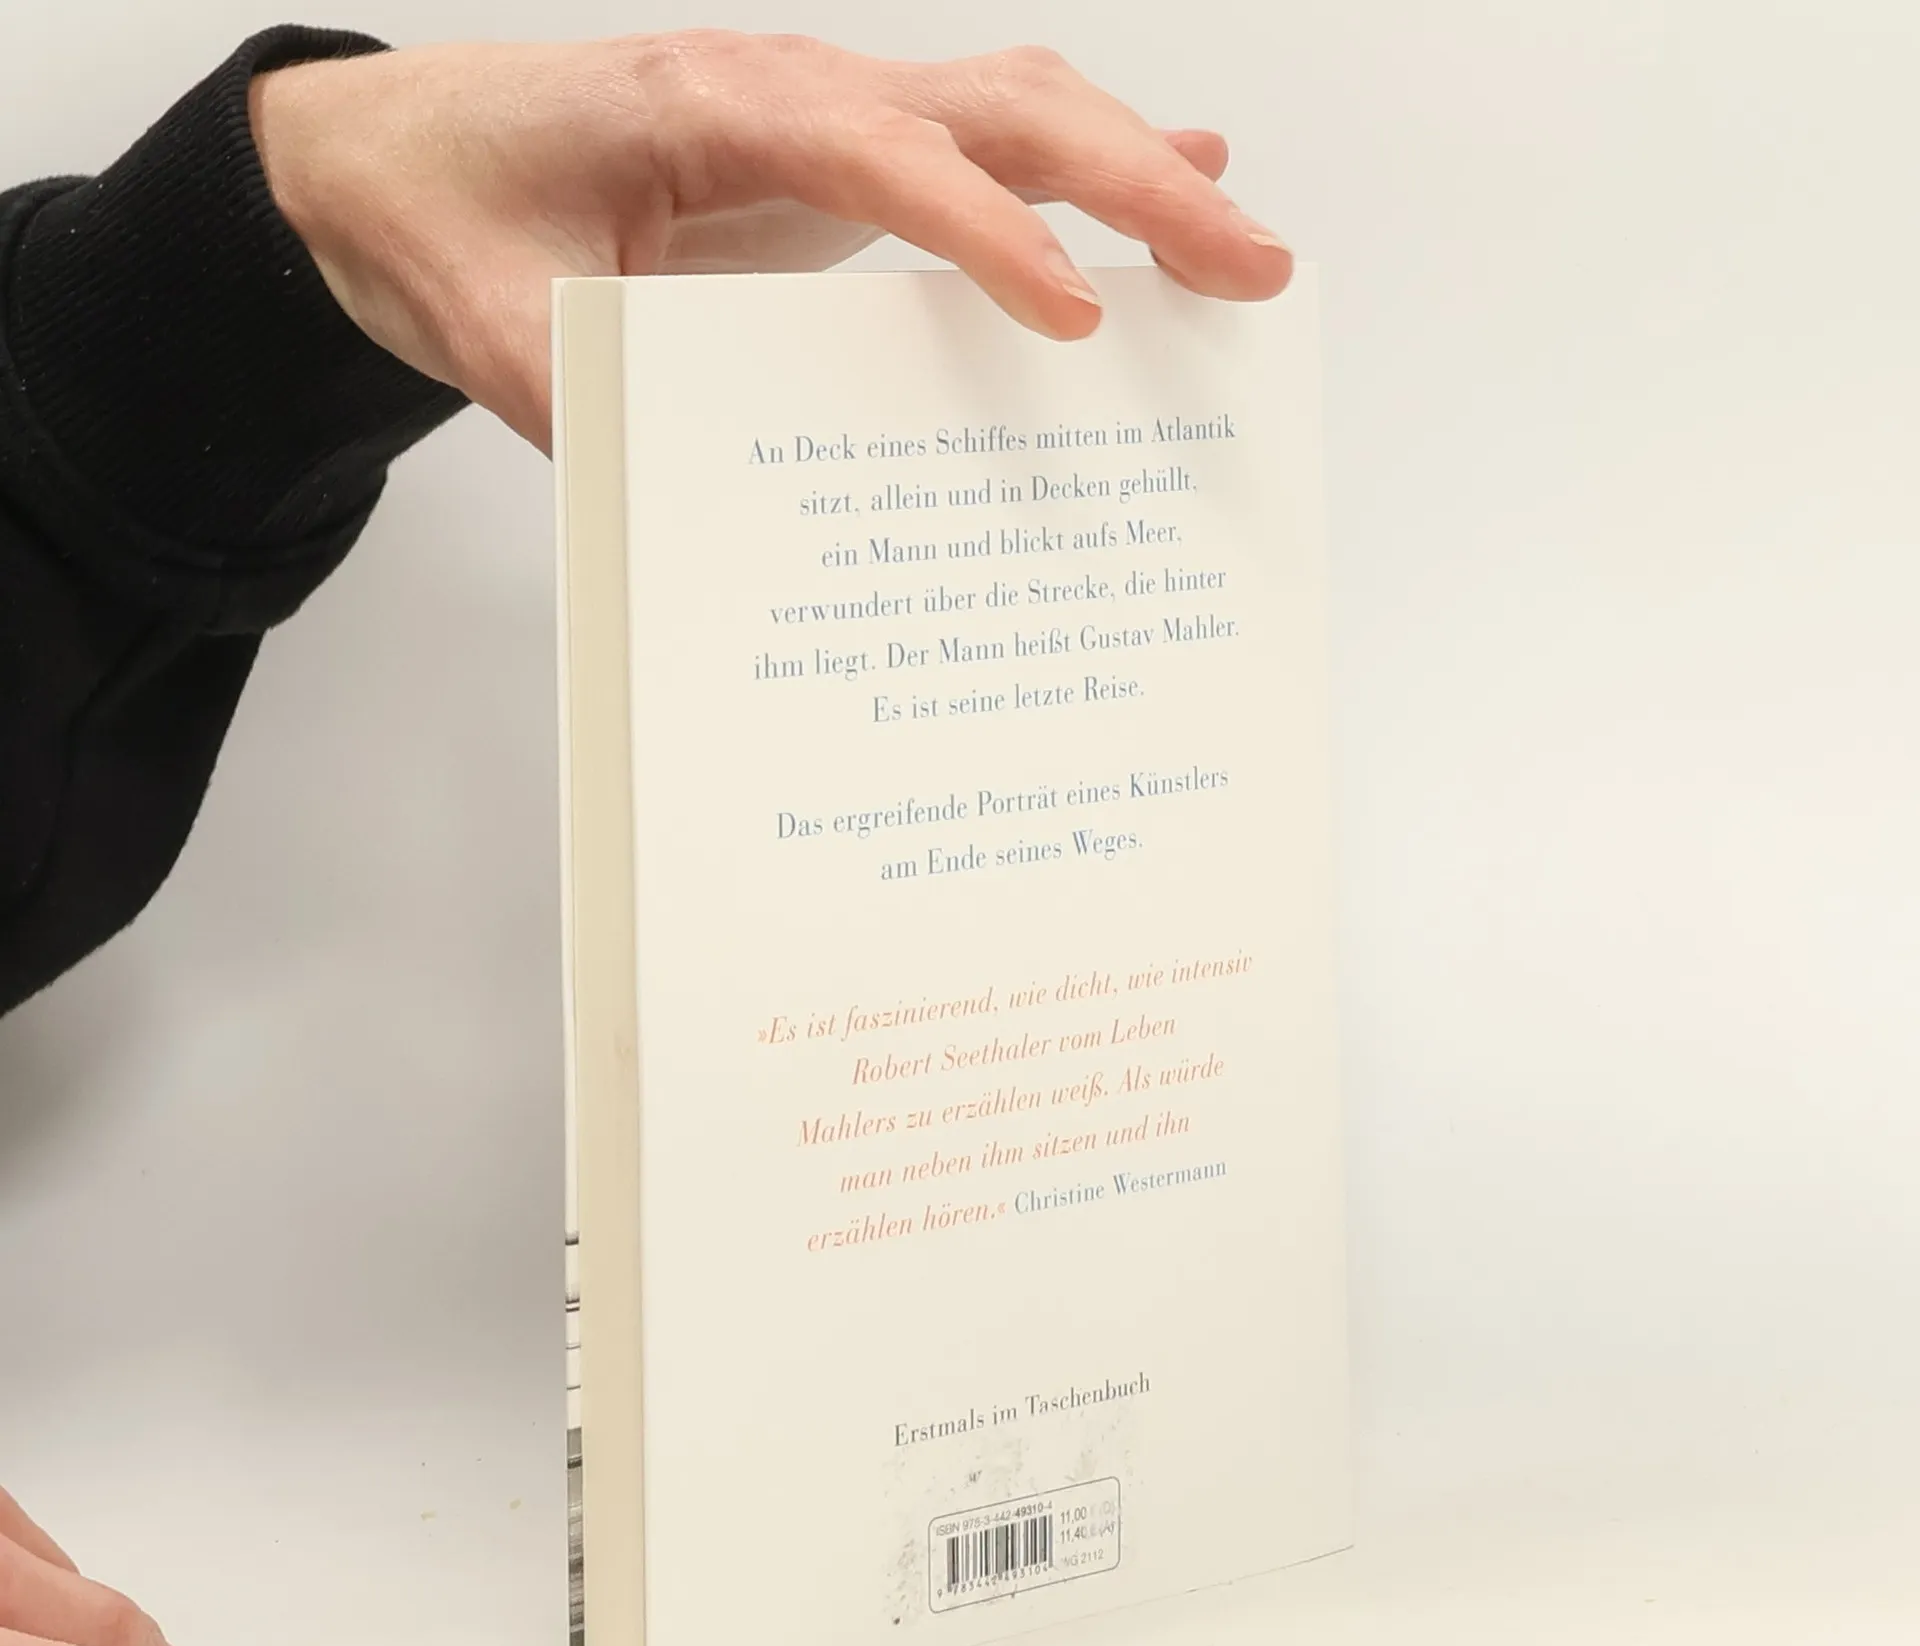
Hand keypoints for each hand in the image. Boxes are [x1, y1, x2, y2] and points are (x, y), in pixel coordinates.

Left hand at [249, 32, 1290, 449]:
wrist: (395, 160)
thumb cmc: (449, 219)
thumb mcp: (501, 336)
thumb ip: (601, 411)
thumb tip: (713, 517)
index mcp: (708, 112)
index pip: (885, 160)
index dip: (986, 235)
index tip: (1073, 321)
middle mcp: (790, 91)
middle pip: (1000, 109)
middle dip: (1136, 183)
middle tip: (1250, 263)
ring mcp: (824, 113)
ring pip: (1014, 107)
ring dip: (1138, 167)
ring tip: (1244, 240)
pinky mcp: (836, 153)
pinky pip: (982, 140)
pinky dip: (1081, 167)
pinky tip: (1169, 175)